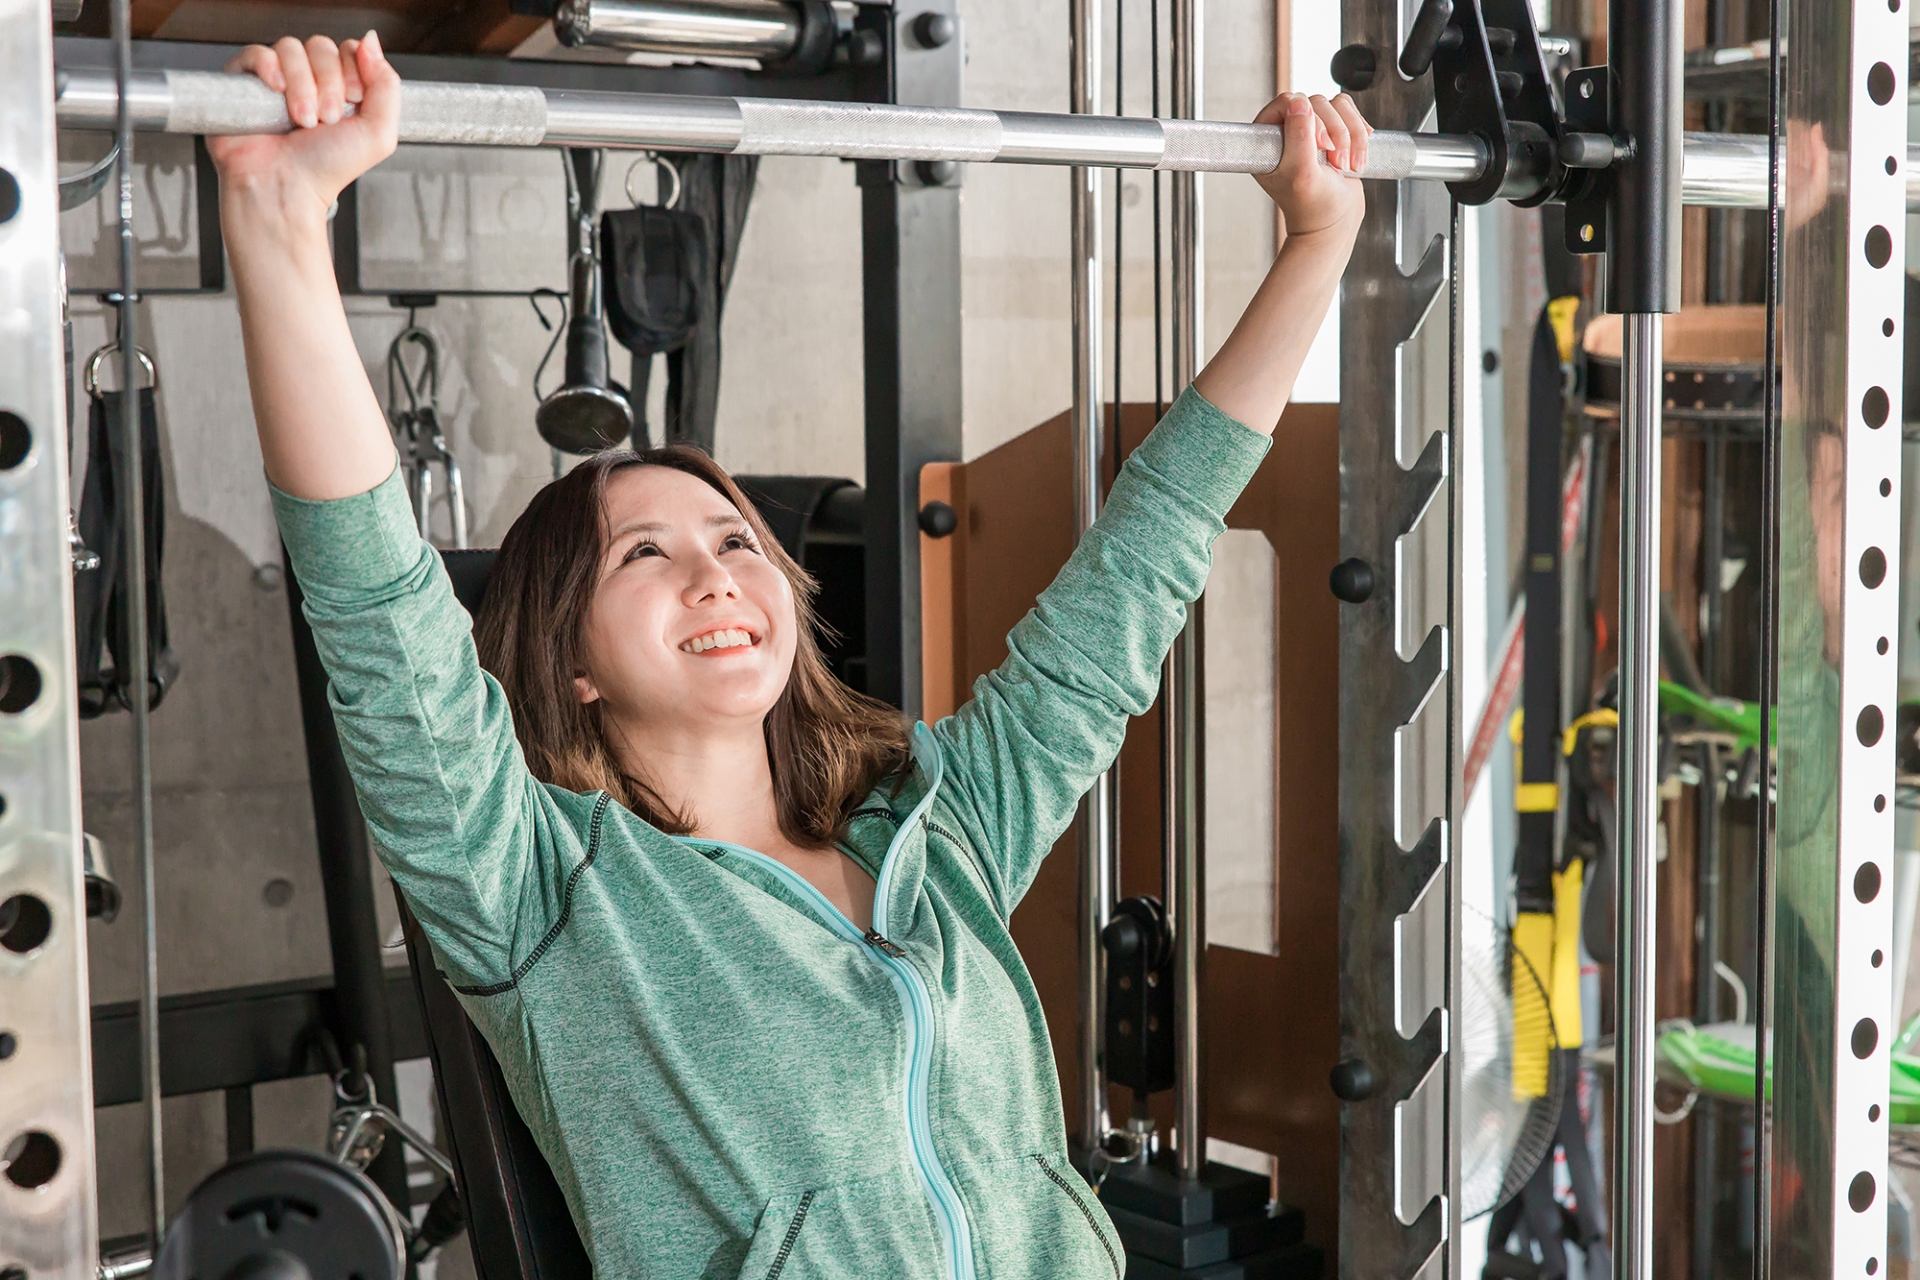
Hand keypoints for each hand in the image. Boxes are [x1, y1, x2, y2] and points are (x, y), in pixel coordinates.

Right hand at [206, 33, 399, 223]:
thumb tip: (371, 42)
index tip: (353, 102)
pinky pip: (257, 52)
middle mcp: (308, 81)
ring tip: (301, 120)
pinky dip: (270, 67)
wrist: (285, 189)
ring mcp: (276, 79)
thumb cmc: (326, 170)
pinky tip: (276, 91)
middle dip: (329, 83)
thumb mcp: (378, 133)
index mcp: (339, 88)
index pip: (349, 50)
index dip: (353, 70)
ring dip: (302, 85)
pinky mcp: (244, 81)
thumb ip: (387, 86)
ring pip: (292, 48)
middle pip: (322, 46)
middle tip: (326, 119)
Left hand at [1252, 91, 1368, 239]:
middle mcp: (1287, 132)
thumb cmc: (1313, 208)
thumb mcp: (1302, 173)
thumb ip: (1299, 136)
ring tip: (1348, 165)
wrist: (1335, 225)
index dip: (1307, 117)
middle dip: (1334, 132)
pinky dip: (1360, 133)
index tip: (1319, 146)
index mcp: (1268, 140)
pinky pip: (1350, 113)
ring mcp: (1312, 131)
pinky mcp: (1334, 132)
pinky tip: (1357, 156)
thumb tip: (1299, 101)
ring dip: (1350, 135)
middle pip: (1315, 102)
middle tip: (1336, 163)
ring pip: (1336, 106)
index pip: (1285, 102)